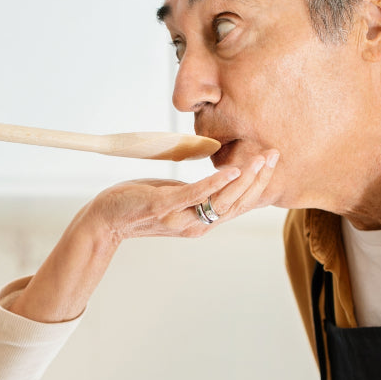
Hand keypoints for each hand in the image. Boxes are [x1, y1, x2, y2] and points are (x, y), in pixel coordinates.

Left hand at [78, 149, 279, 246]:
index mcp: (202, 223)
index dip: (259, 184)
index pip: (240, 205)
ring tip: (260, 159)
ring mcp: (180, 218)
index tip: (273, 161)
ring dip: (244, 178)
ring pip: (222, 200)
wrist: (106, 219)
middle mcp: (196, 225)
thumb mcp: (178, 198)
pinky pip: (195, 195)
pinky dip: (216, 183)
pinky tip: (231, 170)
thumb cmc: (141, 205)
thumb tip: (221, 179)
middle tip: (274, 154)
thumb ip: (201, 194)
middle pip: (237, 203)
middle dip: (259, 178)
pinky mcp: (164, 206)